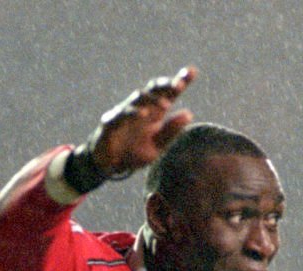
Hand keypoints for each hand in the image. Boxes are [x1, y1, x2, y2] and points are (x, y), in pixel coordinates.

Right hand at [78, 66, 196, 181]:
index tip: (192, 72)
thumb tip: (188, 113)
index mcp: (155, 112)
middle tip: (179, 85)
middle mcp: (141, 108)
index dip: (180, 81)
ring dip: (152, 99)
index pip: (168, 93)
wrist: (110, 166)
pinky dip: (133, 113)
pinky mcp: (111, 122)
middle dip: (166, 84)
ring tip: (165, 104)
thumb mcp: (158, 146)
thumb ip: (171, 132)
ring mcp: (125, 113)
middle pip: (153, 89)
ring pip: (138, 97)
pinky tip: (143, 114)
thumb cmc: (135, 153)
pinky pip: (122, 114)